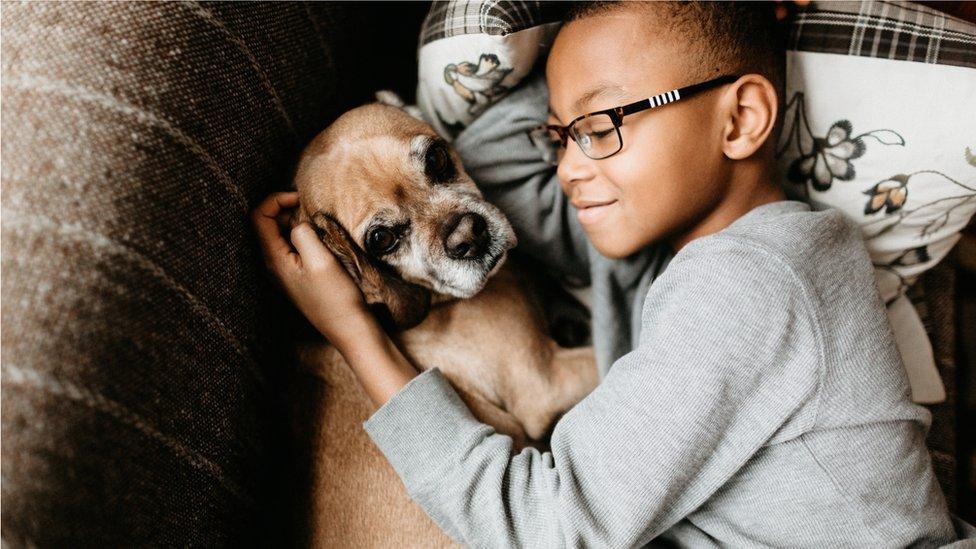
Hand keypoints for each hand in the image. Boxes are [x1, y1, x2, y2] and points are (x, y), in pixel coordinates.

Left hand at [252, 191, 376, 346]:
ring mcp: (283, 272)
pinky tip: (319, 239)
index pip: (259, 216)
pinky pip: (290, 247)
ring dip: (294, 222)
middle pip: (266, 224)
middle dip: (285, 209)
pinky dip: (301, 236)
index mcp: (274, 259)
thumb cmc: (336, 297)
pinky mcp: (296, 276)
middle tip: (310, 207)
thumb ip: (304, 234)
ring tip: (316, 221)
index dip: (276, 199)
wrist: (348, 329)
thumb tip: (299, 222)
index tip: (300, 198)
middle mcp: (273, 265)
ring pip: (279, 235)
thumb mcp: (321, 260)